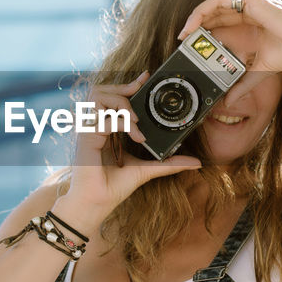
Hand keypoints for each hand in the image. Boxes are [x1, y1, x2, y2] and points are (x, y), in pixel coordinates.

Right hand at [66, 71, 202, 213]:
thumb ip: (169, 163)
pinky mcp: (86, 139)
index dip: (127, 84)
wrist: (97, 204)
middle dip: (123, 88)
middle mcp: (94, 126)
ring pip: (98, 97)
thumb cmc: (113, 187)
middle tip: (140, 92)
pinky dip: (123, 123)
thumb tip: (196, 162)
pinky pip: (104, 119)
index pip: (111, 97)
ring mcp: (88, 130)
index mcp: (104, 128)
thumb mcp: (147, 170)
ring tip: (136, 119)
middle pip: (101, 90)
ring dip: (121, 103)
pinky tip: (136, 135)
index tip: (145, 77)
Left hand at [176, 0, 281, 101]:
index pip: (220, 21)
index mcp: (250, 24)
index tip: (189, 42)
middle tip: (184, 36)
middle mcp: (250, 10)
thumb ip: (243, 84)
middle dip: (197, 22)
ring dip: (201, 11)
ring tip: (189, 26)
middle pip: (215, 11)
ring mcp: (254, 3)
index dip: (203, 29)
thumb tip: (229, 101)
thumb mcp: (260, 71)